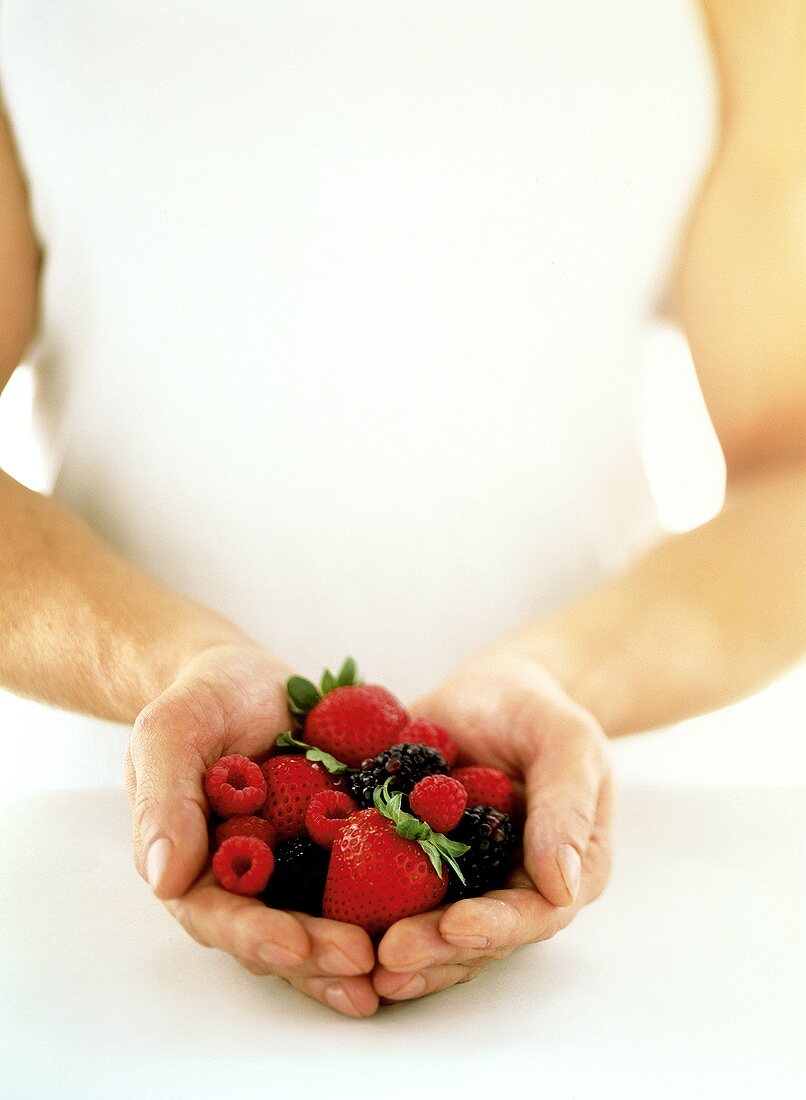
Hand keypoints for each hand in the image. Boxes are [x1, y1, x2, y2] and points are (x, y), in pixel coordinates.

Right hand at [124, 643, 377, 1016]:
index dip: (255, 935)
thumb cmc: (203, 701)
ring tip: (396, 966)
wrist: (254, 677)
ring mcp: (300, 868)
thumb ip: (166, 799)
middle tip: (360, 962)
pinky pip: (373, 880)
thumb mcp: (172, 732)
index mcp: (197, 866)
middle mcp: (250, 882)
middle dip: (317, 955)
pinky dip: (397, 902)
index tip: (293, 945)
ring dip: (357, 947)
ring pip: (327, 921)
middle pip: (280, 933)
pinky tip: (429, 918)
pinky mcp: (345, 846)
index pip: (219, 916)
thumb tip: (163, 879)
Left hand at [372, 650, 612, 1003]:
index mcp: (562, 869)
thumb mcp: (565, 740)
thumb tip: (564, 886)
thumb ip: (566, 805)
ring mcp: (461, 880)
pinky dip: (363, 911)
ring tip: (360, 959)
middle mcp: (511, 886)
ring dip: (400, 949)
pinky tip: (331, 925)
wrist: (488, 690)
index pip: (534, 914)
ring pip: (433, 930)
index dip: (494, 928)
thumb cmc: (535, 709)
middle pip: (477, 937)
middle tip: (389, 956)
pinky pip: (389, 894)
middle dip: (435, 951)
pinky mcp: (415, 862)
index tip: (453, 927)